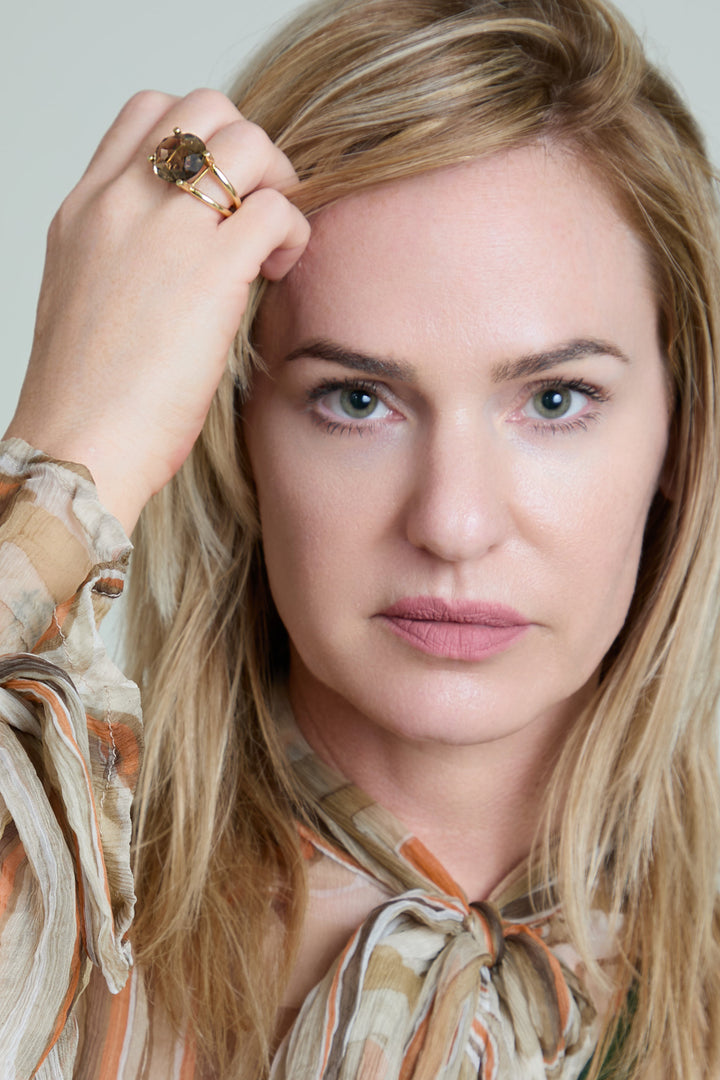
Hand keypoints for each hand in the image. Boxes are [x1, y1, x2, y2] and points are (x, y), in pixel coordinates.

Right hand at [5, 89, 309, 532]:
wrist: (80, 442)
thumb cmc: (88, 394)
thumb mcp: (87, 297)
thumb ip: (127, 256)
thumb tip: (187, 254)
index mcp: (87, 208)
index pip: (149, 113)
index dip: (202, 140)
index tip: (220, 194)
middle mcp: (122, 203)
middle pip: (206, 109)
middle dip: (250, 151)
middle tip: (260, 209)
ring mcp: (164, 231)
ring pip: (248, 142)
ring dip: (280, 183)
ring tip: (275, 242)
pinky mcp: (210, 271)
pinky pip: (276, 210)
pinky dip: (294, 233)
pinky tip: (280, 273)